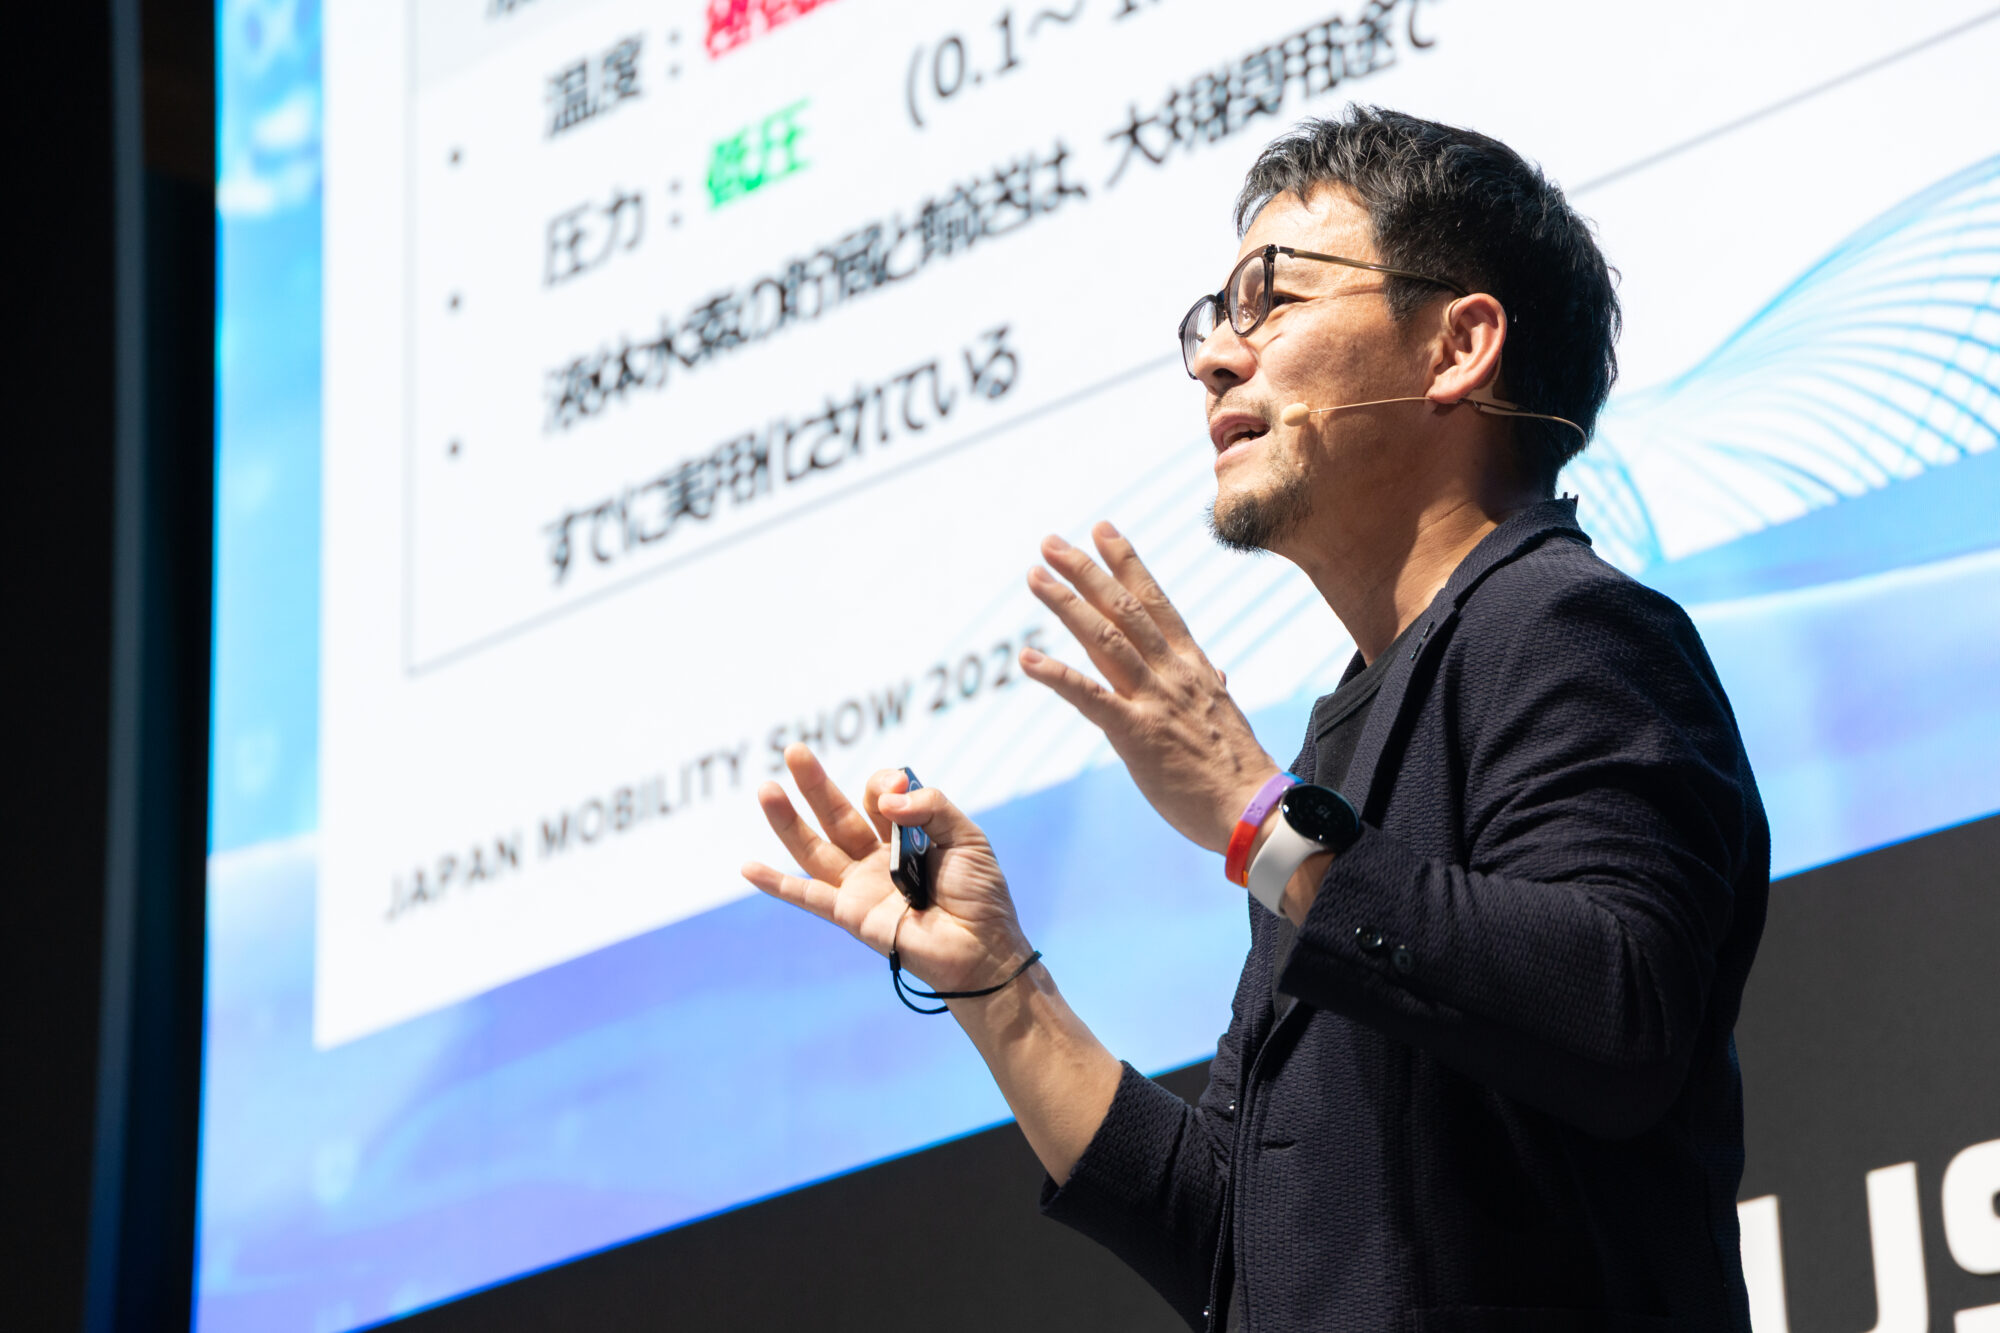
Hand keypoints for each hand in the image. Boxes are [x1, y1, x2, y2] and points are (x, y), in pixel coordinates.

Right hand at [741, 745, 1034, 996]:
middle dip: (815, 783)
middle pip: (836, 814)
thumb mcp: (966, 836)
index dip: (884, 786)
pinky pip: (807, 896)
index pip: (880, 798)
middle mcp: (877, 857)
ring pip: (815, 848)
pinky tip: (748, 867)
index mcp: (906, 834)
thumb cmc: (980, 895)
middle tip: (794, 751)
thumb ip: (930, 807)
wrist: (981, 950)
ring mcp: (860, 886)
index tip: (897, 791)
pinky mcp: (851, 914)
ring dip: (787, 820)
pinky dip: (776, 883)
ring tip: (766, 788)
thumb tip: (886, 801)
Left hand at [1022, 521, 1279, 852]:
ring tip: (1034, 576)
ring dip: (1066, 604)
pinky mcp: (1137, 734)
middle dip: (1085, 570)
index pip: (1156, 600)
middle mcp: (1172, 672)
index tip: (1103, 529)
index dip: (1127, 562)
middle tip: (1051, 541)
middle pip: (1123, 608)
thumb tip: (1218, 673)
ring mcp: (1155, 700)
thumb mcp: (1226, 715)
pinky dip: (1056, 674)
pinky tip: (1027, 658)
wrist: (1254, 810)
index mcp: (1193, 666)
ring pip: (1104, 639)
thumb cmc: (1238, 770)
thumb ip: (1212, 687)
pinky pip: (1090, 697)